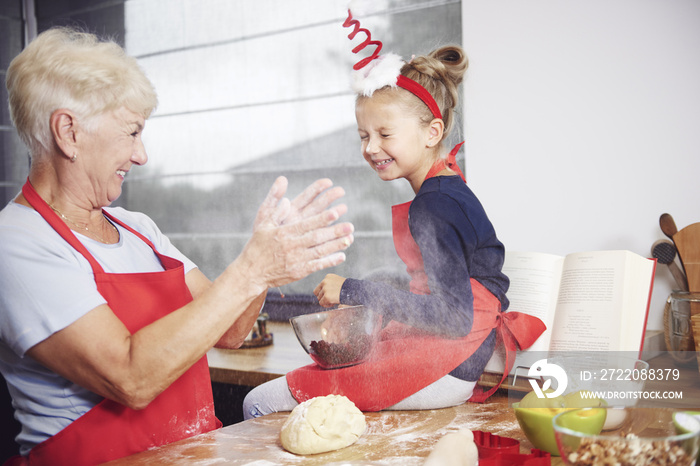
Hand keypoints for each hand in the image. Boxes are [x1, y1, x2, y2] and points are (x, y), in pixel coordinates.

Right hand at [240, 177, 353, 291]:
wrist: (251, 272)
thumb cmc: (257, 247)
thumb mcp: (263, 226)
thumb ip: (276, 212)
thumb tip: (288, 200)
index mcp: (283, 233)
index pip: (306, 225)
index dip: (321, 219)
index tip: (334, 213)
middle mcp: (291, 246)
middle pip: (316, 238)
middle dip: (334, 232)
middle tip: (350, 225)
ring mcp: (296, 260)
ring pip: (320, 251)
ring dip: (336, 245)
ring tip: (350, 238)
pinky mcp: (299, 272)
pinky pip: (317, 265)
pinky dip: (330, 261)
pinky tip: (342, 255)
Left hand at [314, 273, 346, 307]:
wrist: (355, 291)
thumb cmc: (349, 288)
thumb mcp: (338, 282)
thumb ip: (330, 285)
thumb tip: (324, 293)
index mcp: (328, 277)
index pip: (320, 286)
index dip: (324, 292)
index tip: (330, 294)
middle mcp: (325, 281)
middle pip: (317, 292)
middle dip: (324, 297)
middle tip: (332, 298)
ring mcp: (325, 289)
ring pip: (319, 298)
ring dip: (325, 301)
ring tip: (334, 300)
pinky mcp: (327, 296)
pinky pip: (322, 303)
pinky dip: (327, 305)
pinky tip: (334, 303)